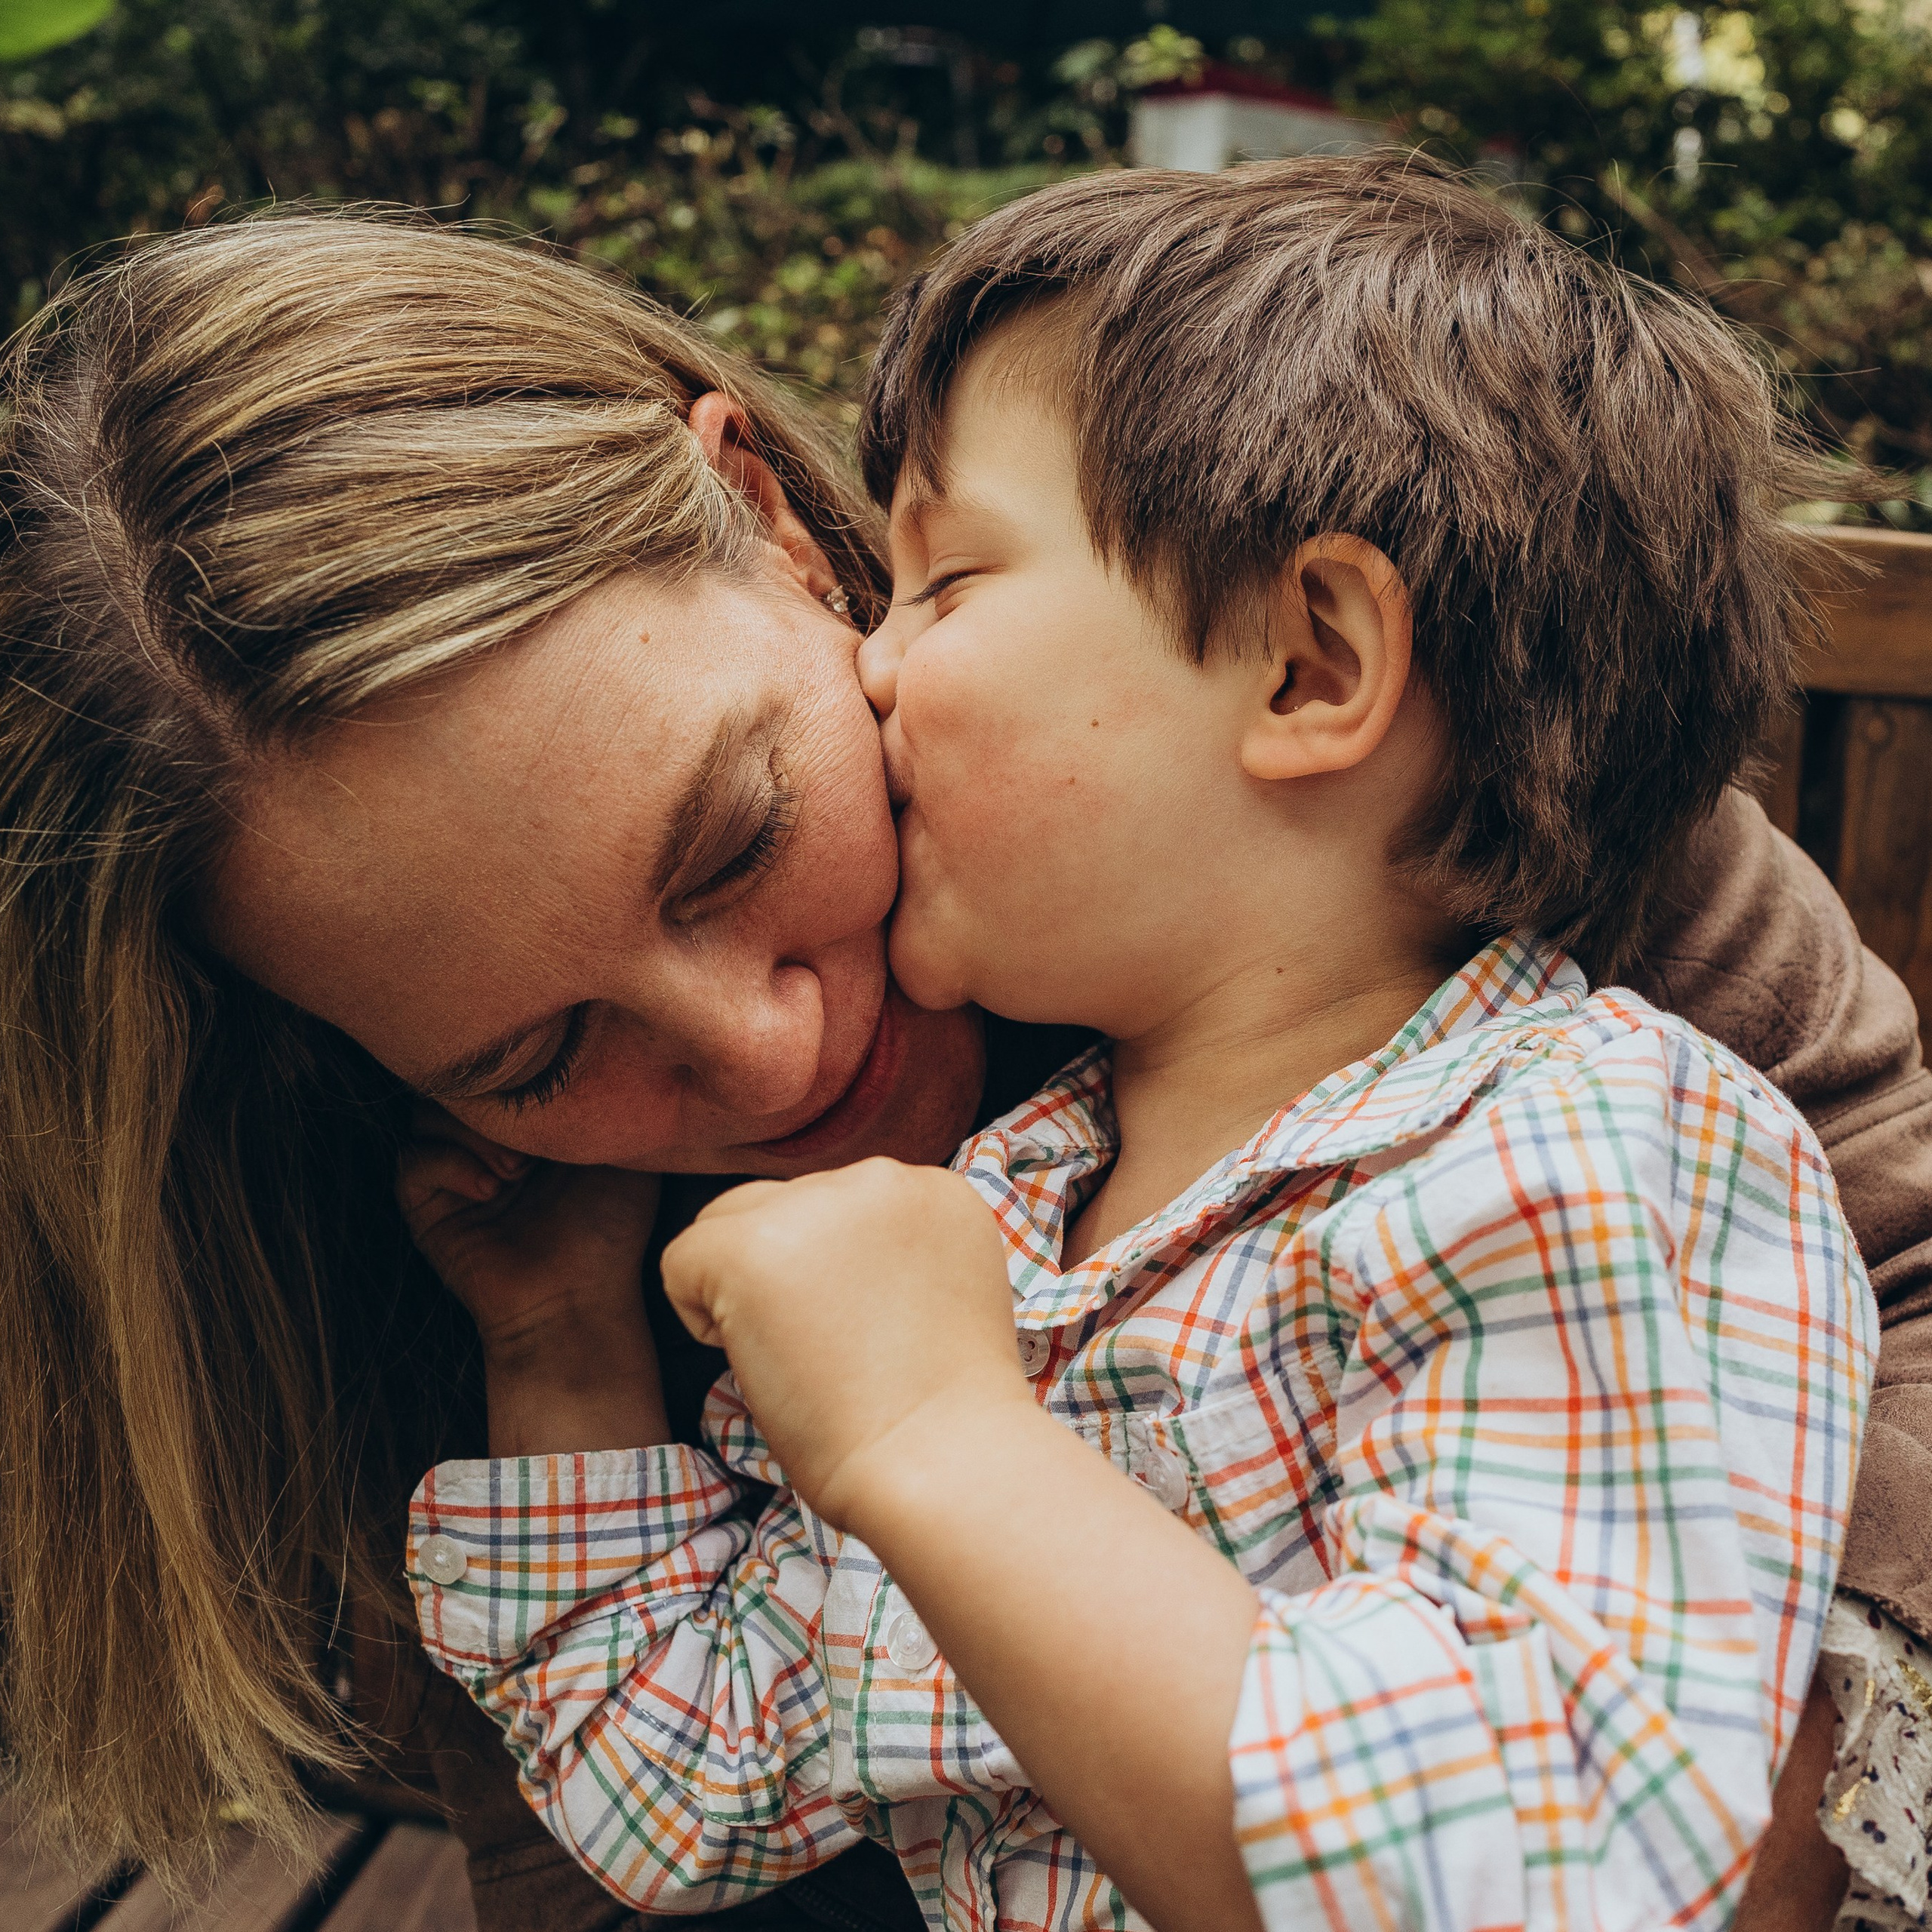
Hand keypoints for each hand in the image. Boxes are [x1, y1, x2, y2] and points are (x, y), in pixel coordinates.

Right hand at [398, 1104, 669, 1454]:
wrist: (580, 1301)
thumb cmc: (610, 1232)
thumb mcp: (625, 1153)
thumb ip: (614, 1101)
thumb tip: (611, 1051)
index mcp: (529, 1125)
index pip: (499, 1070)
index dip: (518, 1072)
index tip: (555, 1095)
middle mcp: (486, 1145)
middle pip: (458, 1087)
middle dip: (492, 1099)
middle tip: (535, 1133)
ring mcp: (454, 1176)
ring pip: (427, 1116)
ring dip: (470, 1132)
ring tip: (517, 1169)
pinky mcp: (428, 1211)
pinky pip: (412, 1162)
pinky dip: (448, 1163)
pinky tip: (491, 1188)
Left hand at [660, 1158, 1029, 1527]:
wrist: (942, 1462)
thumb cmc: (941, 1416)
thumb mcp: (939, 1295)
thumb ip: (888, 1255)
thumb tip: (813, 1264)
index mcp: (932, 1189)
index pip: (839, 1206)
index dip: (832, 1276)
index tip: (867, 1335)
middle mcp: (880, 1177)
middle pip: (783, 1205)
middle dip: (785, 1273)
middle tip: (827, 1353)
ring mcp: (814, 1204)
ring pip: (730, 1222)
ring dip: (744, 1287)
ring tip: (798, 1358)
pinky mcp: (751, 1245)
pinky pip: (682, 1260)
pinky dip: (699, 1317)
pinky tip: (759, 1362)